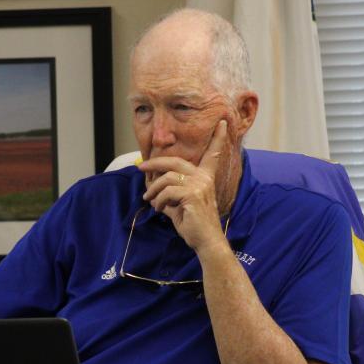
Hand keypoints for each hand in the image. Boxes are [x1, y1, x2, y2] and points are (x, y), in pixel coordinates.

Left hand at [138, 120, 229, 251]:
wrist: (206, 242)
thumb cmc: (193, 224)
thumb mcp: (180, 205)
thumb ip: (170, 194)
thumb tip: (152, 189)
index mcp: (205, 178)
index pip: (213, 154)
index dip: (218, 138)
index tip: (221, 122)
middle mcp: (204, 178)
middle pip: (175, 161)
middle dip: (155, 163)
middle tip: (141, 168)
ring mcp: (199, 186)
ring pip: (167, 178)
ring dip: (153, 189)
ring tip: (150, 200)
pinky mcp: (192, 195)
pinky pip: (167, 192)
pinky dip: (158, 200)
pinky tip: (159, 209)